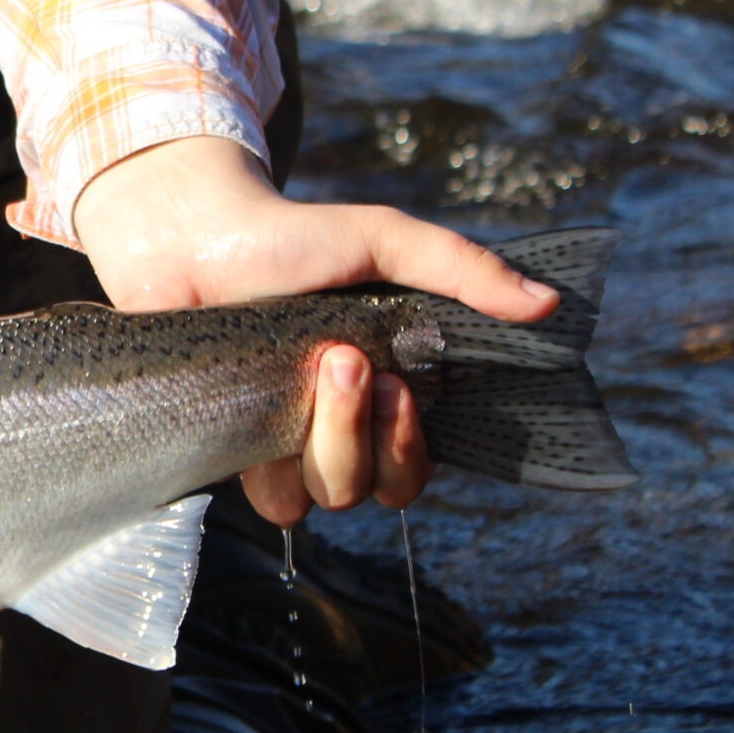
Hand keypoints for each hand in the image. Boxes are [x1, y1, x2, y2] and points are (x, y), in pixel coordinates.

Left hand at [72, 136, 557, 525]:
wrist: (187, 235)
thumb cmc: (286, 237)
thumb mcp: (382, 240)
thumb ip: (461, 271)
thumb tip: (546, 305)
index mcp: (381, 393)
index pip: (418, 463)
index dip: (416, 444)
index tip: (403, 386)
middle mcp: (334, 429)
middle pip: (379, 488)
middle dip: (368, 435)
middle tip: (348, 362)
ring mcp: (279, 443)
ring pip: (325, 498)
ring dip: (328, 441)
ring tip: (311, 367)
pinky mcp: (227, 450)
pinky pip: (264, 497)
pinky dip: (266, 463)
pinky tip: (254, 404)